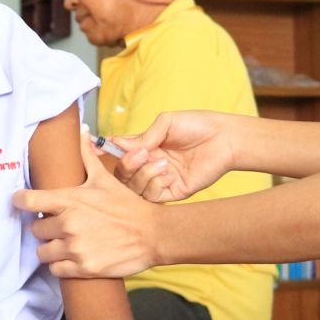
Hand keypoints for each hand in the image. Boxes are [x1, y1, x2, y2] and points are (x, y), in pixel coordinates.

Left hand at [14, 131, 158, 278]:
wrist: (152, 233)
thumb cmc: (127, 205)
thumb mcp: (105, 179)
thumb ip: (87, 156)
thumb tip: (82, 131)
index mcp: (70, 200)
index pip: (28, 201)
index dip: (19, 201)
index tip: (19, 202)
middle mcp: (69, 223)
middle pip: (35, 230)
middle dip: (44, 228)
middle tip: (58, 226)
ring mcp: (75, 247)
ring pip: (42, 252)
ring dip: (51, 248)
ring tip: (65, 243)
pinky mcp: (82, 268)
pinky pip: (55, 270)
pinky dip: (61, 265)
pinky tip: (72, 258)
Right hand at [111, 110, 235, 203]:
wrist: (224, 138)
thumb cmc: (197, 125)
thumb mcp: (166, 123)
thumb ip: (143, 136)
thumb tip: (117, 144)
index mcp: (146, 147)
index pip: (120, 153)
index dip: (106, 152)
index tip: (95, 149)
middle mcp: (150, 165)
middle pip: (122, 175)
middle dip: (127, 165)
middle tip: (141, 153)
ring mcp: (161, 180)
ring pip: (134, 188)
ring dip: (143, 174)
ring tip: (162, 161)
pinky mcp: (174, 192)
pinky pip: (152, 197)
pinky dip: (155, 184)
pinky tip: (169, 173)